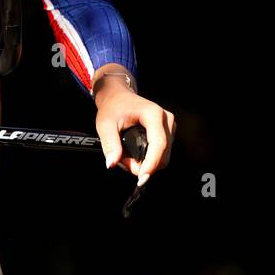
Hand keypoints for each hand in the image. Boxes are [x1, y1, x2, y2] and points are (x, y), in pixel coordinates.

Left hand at [93, 68, 174, 186]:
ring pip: (163, 156)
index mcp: (153, 114)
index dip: (151, 163)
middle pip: (163, 154)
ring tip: (126, 156)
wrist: (118, 96)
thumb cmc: (113, 107)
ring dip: (145, 163)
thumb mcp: (105, 124)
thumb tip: (112, 163)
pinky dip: (148, 159)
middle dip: (144, 165)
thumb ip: (109, 144)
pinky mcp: (168, 132)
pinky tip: (134, 154)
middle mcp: (166, 119)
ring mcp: (169, 126)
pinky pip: (162, 153)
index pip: (158, 144)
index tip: (142, 178)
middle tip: (122, 161)